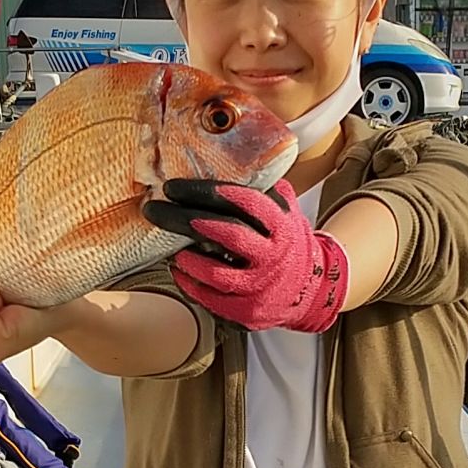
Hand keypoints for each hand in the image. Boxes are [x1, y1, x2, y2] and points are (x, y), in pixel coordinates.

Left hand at [140, 180, 349, 333]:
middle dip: (186, 219)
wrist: (312, 290)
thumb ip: (265, 190)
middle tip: (155, 209)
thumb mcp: (287, 213)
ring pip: (218, 273)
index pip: (249, 203)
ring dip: (188, 259)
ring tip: (170, 248)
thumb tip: (235, 157)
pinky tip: (179, 271)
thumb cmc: (287, 243)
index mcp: (282, 226)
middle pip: (228, 234)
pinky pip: (213, 300)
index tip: (177, 187)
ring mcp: (260, 285)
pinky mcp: (248, 310)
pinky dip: (191, 286)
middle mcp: (272, 255)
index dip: (213, 192)